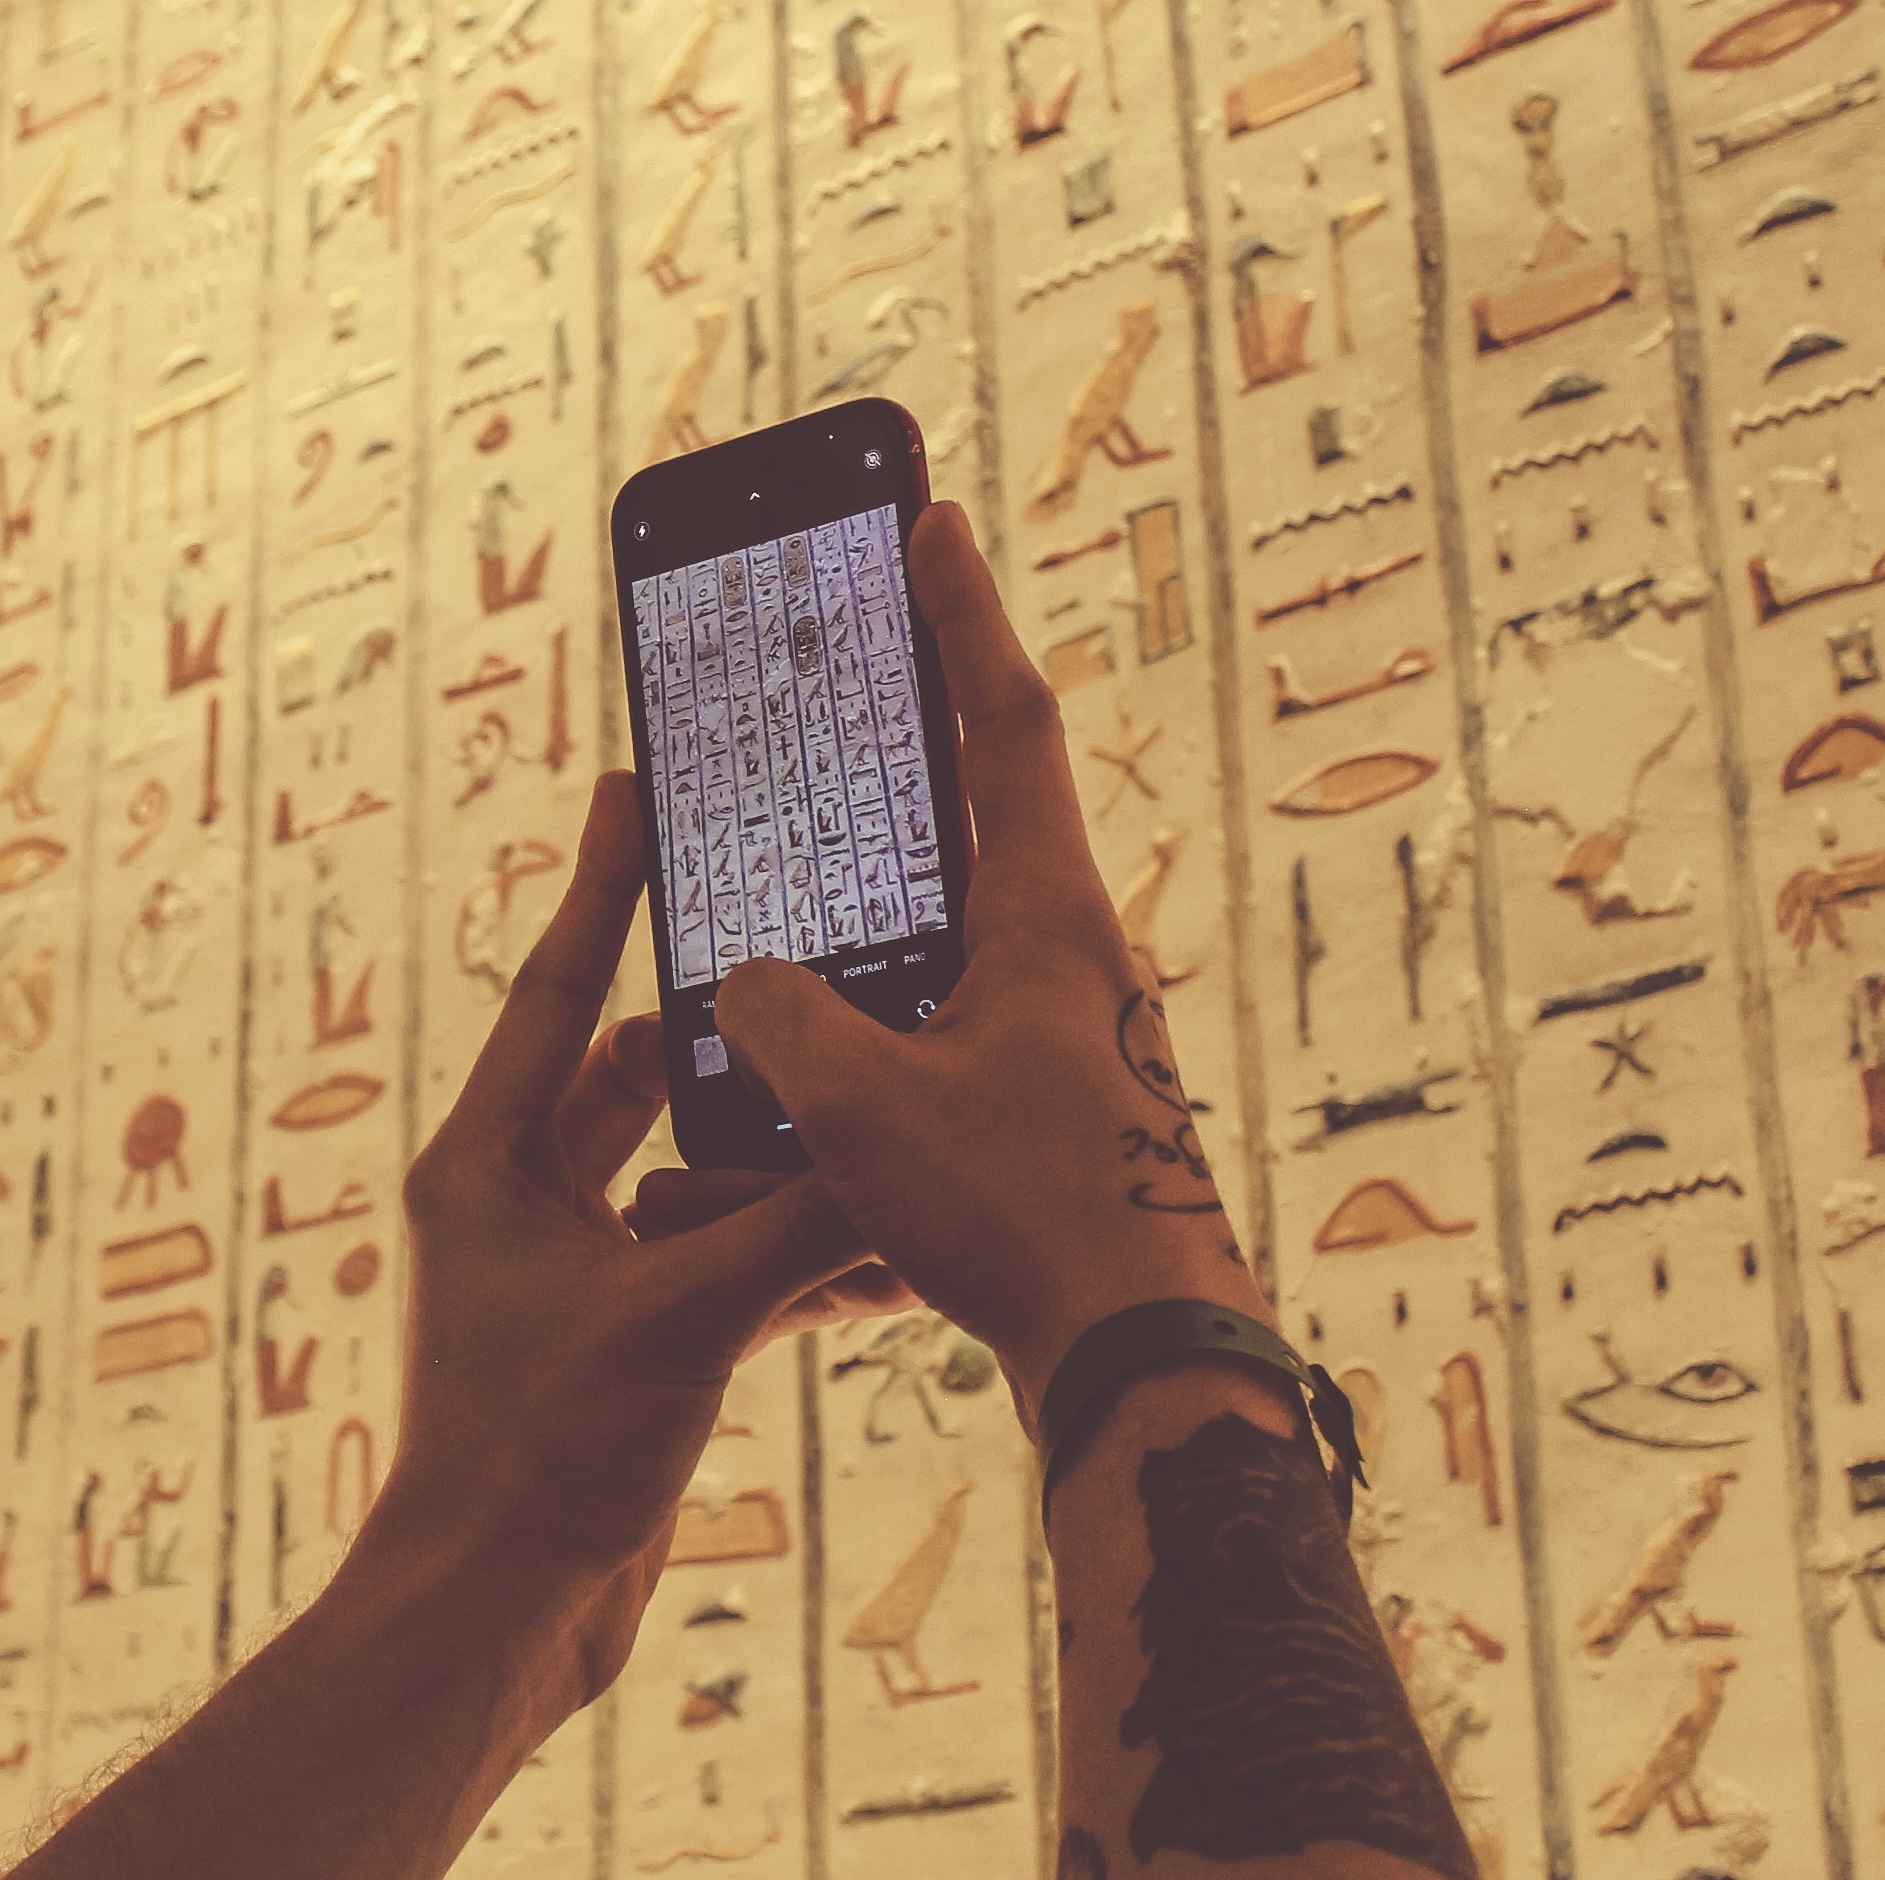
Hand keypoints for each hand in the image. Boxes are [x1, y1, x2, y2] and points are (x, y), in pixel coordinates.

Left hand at [360, 772, 904, 1697]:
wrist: (496, 1625)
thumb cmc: (539, 1456)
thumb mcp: (685, 1312)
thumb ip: (798, 1224)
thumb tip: (903, 1153)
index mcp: (487, 1165)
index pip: (562, 991)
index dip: (600, 885)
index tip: (629, 785)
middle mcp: (518, 1204)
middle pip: (635, 1077)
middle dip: (726, 1037)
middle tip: (803, 959)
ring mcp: (569, 1276)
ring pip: (687, 1172)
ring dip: (771, 1156)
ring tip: (865, 1100)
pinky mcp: (621, 1343)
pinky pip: (713, 1260)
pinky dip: (781, 1251)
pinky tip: (874, 1248)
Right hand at [661, 504, 1267, 1424]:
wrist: (1144, 1364)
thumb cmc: (1029, 1215)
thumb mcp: (865, 1105)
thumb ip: (779, 1022)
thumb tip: (743, 988)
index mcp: (1048, 913)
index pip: (1002, 717)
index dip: (958, 612)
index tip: (928, 518)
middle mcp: (1067, 959)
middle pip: (961, 830)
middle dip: (875, 790)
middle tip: (811, 723)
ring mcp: (1062, 1043)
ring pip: (928, 979)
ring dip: (839, 993)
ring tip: (740, 1016)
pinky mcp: (1043, 1127)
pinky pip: (929, 1085)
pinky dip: (848, 1114)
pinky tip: (770, 1191)